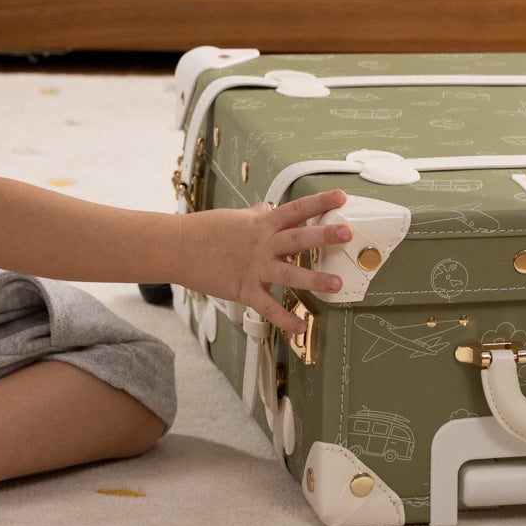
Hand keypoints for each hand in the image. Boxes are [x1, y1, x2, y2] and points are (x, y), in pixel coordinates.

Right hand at [189, 188, 352, 334]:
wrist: (178, 247)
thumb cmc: (204, 230)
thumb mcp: (234, 217)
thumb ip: (255, 214)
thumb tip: (267, 207)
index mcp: (261, 223)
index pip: (296, 209)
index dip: (320, 202)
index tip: (341, 197)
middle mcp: (263, 243)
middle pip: (299, 237)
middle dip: (325, 235)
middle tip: (348, 233)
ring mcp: (255, 267)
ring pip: (290, 272)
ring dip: (315, 278)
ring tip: (337, 283)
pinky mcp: (245, 289)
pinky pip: (269, 307)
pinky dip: (285, 319)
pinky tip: (302, 327)